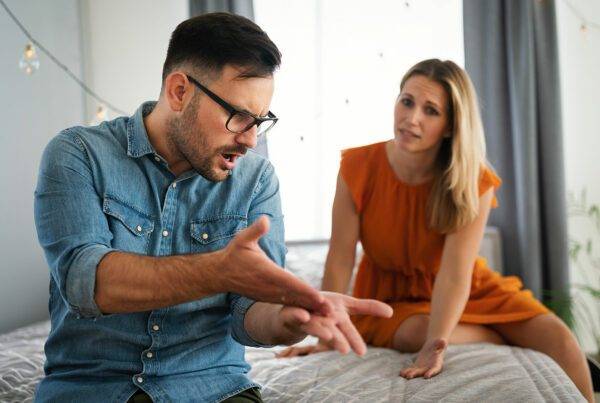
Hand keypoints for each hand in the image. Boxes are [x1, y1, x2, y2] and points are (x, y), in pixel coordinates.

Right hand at [218, 216, 330, 314]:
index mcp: (267, 272)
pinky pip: (288, 303)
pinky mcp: (268, 298)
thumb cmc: (234, 254)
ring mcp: (269, 294)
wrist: (221, 274)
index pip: (290, 283)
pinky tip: (314, 311)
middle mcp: (269, 287)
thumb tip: (265, 220)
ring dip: (310, 308)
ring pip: (293, 302)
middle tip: (332, 312)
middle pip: (296, 297)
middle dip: (314, 304)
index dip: (306, 291)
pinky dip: (301, 308)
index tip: (320, 297)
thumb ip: (255, 230)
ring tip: (328, 314)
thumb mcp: (242, 239)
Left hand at [273, 291, 392, 355]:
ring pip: (313, 326)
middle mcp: (322, 322)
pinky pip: (294, 314)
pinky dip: (298, 315)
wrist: (295, 311)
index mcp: (336, 320)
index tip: (362, 353)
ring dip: (320, 331)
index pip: (347, 330)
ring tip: (328, 336)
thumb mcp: (347, 304)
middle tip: (345, 350)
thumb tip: (391, 312)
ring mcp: (307, 319)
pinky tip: (303, 316)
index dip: (354, 340)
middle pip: (331, 332)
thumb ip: (368, 307)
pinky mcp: (291, 314)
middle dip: (338, 340)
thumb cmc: (324, 309)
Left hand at [399, 338, 446, 378]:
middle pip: (423, 372)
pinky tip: (401, 373)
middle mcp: (430, 368)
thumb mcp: (439, 342)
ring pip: (416, 372)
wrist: (433, 347)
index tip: (426, 376)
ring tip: (403, 375)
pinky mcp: (417, 366)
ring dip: (410, 374)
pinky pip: (412, 369)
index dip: (431, 372)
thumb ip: (441, 343)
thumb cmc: (437, 344)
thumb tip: (443, 341)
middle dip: (416, 374)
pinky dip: (407, 371)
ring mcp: (423, 368)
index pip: (435, 369)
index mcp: (437, 363)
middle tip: (409, 376)